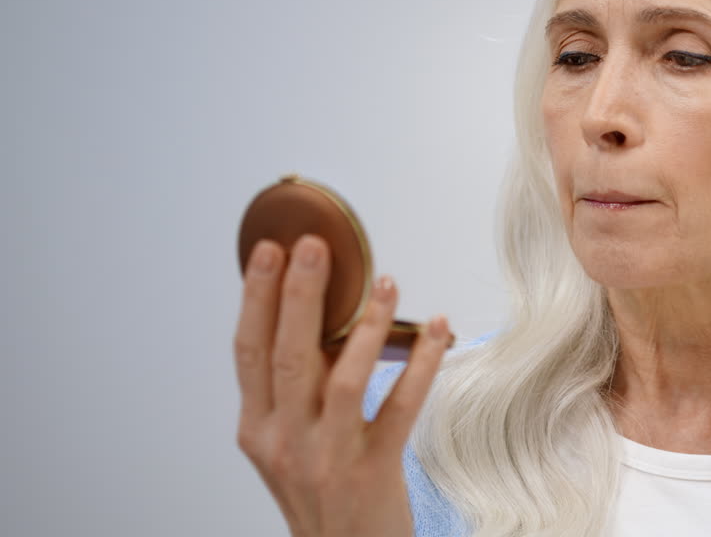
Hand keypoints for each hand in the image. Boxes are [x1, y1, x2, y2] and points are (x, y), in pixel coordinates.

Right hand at [234, 234, 451, 536]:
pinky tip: (435, 330)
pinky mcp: (374, 470)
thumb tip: (320, 315)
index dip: (257, 297)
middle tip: (316, 245)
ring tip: (386, 280)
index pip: (248, 351)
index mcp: (258, 429)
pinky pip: (401, 406)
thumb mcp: (290, 443)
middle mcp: (284, 442)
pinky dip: (421, 363)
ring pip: (343, 379)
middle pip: (289, 355)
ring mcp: (327, 458)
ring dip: (366, 325)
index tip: (270, 250)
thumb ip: (296, 390)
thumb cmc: (322, 492)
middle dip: (301, 294)